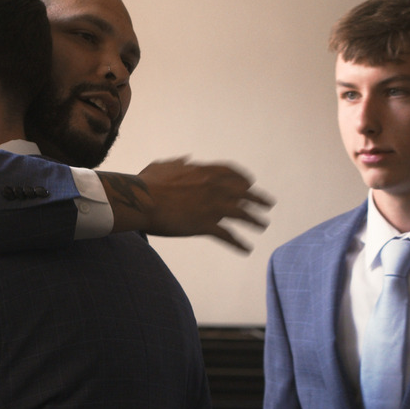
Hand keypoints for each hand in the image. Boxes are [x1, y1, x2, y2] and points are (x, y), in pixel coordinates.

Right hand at [102, 157, 273, 252]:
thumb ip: (177, 163)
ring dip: (255, 220)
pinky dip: (239, 243)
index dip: (244, 179)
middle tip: (267, 204)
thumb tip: (186, 159)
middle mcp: (214, 187)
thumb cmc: (147, 183)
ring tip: (262, 225)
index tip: (251, 183)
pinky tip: (246, 249)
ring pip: (242, 213)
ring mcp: (212, 207)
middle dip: (258, 199)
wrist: (141, 200)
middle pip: (244, 193)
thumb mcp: (162, 166)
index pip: (232, 173)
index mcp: (204, 172)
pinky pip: (229, 236)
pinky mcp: (206, 225)